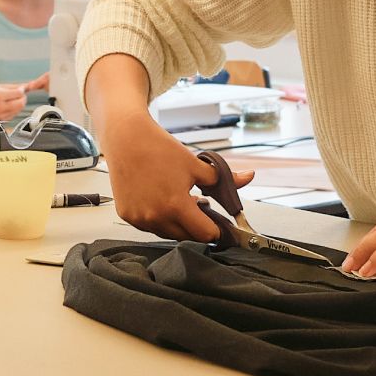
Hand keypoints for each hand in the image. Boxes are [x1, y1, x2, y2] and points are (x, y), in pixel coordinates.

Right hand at [0, 74, 52, 118]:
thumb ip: (13, 86)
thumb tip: (26, 86)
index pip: (18, 93)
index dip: (21, 90)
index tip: (20, 88)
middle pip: (21, 103)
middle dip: (22, 98)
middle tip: (18, 94)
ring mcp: (0, 115)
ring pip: (19, 110)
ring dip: (19, 104)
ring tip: (12, 100)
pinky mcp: (1, 120)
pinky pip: (14, 114)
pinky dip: (14, 110)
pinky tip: (9, 106)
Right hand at [101, 113, 250, 242]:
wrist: (126, 138)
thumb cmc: (159, 148)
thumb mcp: (196, 164)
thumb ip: (224, 179)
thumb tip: (249, 177)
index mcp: (176, 206)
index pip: (204, 234)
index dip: (215, 229)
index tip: (217, 223)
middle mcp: (155, 217)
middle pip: (186, 236)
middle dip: (196, 225)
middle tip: (198, 206)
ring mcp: (139, 218)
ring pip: (167, 233)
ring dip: (177, 223)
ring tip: (178, 201)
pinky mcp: (127, 215)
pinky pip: (150, 226)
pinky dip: (159, 218)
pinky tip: (161, 200)